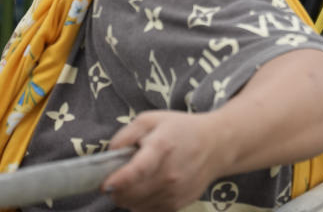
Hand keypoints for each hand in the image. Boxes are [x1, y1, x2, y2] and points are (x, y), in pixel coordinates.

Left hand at [102, 111, 223, 211]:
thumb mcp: (151, 119)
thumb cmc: (182, 129)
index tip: (105, 183)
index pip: (136, 171)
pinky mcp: (178, 204)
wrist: (217, 145)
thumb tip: (110, 154)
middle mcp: (169, 174)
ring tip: (133, 181)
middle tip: (116, 177)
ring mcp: (174, 192)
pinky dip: (141, 203)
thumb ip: (126, 135)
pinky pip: (148, 210)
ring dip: (127, 197)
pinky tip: (147, 188)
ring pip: (135, 206)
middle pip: (129, 194)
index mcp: (161, 147)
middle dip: (116, 189)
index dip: (117, 180)